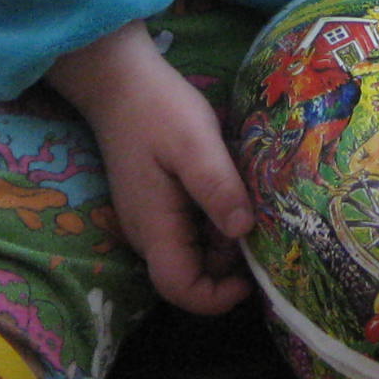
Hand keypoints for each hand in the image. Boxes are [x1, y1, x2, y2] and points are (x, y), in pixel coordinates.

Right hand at [46, 22, 256, 315]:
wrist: (119, 82)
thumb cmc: (157, 109)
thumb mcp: (195, 143)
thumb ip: (217, 187)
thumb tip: (243, 231)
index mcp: (154, 227)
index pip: (179, 289)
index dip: (216, 297)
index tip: (251, 276)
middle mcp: (146, 233)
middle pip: (190, 274)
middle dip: (228, 263)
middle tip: (259, 222)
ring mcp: (148, 220)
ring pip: (192, 252)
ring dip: (223, 239)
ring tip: (247, 199)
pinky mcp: (154, 205)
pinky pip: (187, 230)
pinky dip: (213, 221)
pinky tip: (230, 189)